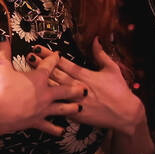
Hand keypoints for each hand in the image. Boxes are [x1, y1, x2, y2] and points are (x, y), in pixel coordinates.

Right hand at [0, 39, 85, 135]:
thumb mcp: (2, 67)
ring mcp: (43, 109)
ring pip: (62, 108)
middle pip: (64, 89)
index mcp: (38, 79)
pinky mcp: (38, 121)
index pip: (50, 65)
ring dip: (71, 107)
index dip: (55, 58)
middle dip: (75, 88)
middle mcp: (45, 93)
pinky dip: (56, 129)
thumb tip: (1, 38)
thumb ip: (4, 52)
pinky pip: (50, 127)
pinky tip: (62, 131)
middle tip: (85, 88)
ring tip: (79, 107)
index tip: (59, 54)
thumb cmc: (2, 90)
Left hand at [27, 37, 145, 135]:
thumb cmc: (120, 90)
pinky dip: (48, 101)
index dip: (50, 55)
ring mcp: (77, 101)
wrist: (126, 114)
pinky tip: (36, 96)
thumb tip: (95, 38)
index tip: (38, 47)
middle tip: (28, 56)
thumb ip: (101, 54)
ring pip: (55, 89)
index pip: (64, 63)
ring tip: (28, 71)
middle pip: (56, 74)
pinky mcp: (76, 114)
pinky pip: (59, 107)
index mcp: (87, 75)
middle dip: (41, 65)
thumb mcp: (112, 69)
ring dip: (41, 80)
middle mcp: (80, 87)